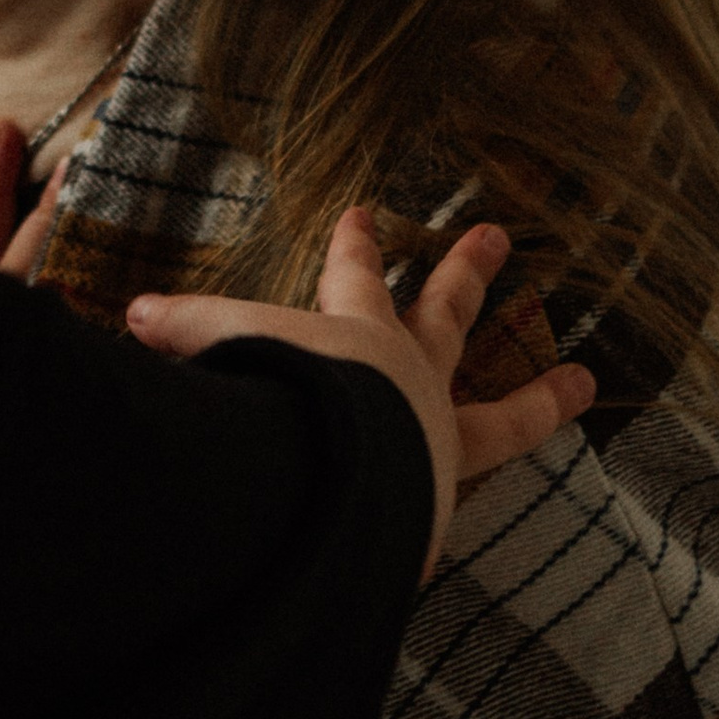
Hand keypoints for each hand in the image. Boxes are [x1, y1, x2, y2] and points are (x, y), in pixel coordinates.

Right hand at [124, 210, 591, 573]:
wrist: (341, 479)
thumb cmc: (290, 401)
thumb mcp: (226, 350)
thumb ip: (183, 334)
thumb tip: (132, 316)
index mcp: (357, 338)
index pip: (354, 277)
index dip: (354, 245)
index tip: (363, 211)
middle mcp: (408, 380)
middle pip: (448, 316)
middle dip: (468, 274)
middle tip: (499, 237)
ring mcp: (437, 443)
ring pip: (505, 414)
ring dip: (543, 395)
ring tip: (586, 379)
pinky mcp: (442, 508)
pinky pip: (482, 488)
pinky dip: (496, 482)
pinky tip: (494, 506)